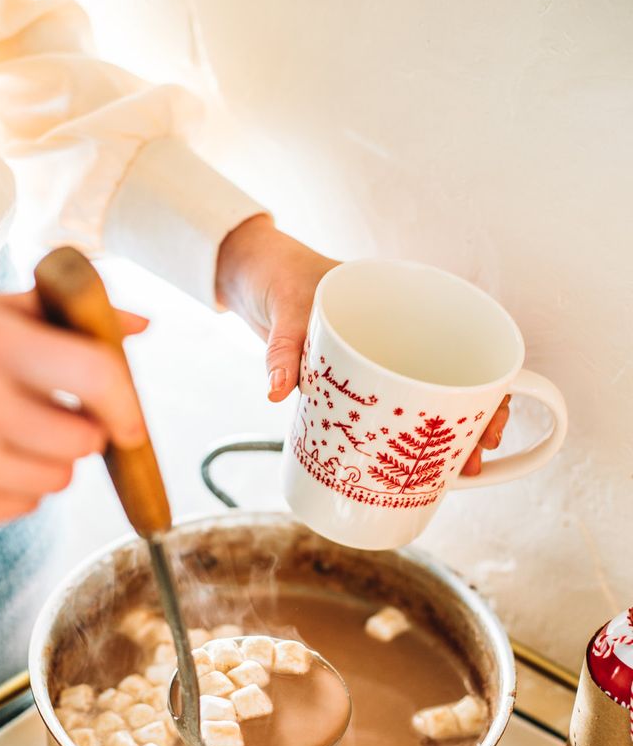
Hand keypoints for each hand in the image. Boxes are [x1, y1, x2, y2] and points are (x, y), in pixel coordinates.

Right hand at [0, 291, 147, 530]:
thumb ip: (63, 315)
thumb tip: (141, 326)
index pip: (93, 377)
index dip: (126, 402)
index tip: (131, 420)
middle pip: (84, 439)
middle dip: (81, 427)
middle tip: (49, 411)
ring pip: (60, 479)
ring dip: (50, 459)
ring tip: (7, 432)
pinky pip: (26, 506)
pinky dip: (16, 485)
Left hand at [215, 214, 509, 472]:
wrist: (251, 273)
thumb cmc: (279, 274)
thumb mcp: (285, 307)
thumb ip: (282, 348)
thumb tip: (278, 391)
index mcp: (394, 302)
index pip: (461, 335)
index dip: (487, 376)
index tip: (494, 410)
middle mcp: (393, 333)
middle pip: (450, 377)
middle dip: (469, 420)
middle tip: (476, 457)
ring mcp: (373, 360)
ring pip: (422, 400)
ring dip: (440, 437)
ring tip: (455, 472)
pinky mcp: (350, 383)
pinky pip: (383, 411)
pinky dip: (397, 438)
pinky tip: (408, 468)